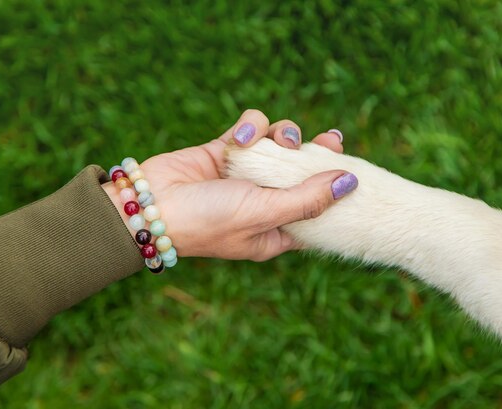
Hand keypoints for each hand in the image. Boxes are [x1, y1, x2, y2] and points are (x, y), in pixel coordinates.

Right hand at [103, 109, 355, 260]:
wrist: (149, 205)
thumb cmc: (208, 221)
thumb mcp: (264, 214)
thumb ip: (307, 199)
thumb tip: (350, 182)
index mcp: (276, 230)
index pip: (317, 210)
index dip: (335, 190)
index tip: (352, 169)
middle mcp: (264, 202)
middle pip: (303, 172)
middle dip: (316, 154)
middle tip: (331, 140)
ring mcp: (246, 175)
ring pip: (279, 145)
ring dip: (282, 135)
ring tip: (277, 139)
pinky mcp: (227, 151)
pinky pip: (251, 129)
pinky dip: (250, 127)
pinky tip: (238, 137)